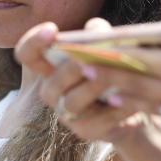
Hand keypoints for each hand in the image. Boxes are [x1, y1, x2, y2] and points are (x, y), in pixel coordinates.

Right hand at [14, 19, 153, 143]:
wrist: (132, 102)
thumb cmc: (111, 66)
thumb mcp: (105, 46)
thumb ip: (98, 34)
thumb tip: (96, 29)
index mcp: (51, 67)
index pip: (28, 55)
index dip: (33, 42)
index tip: (52, 29)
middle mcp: (53, 92)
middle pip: (52, 83)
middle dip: (69, 70)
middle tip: (85, 59)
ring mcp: (68, 115)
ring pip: (73, 102)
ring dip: (92, 88)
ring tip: (111, 77)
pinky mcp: (88, 131)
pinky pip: (100, 121)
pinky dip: (117, 108)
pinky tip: (132, 99)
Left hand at [89, 0, 160, 132]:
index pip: (138, 60)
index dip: (108, 57)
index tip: (83, 53)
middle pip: (135, 88)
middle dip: (105, 80)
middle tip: (78, 72)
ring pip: (150, 107)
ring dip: (124, 100)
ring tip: (98, 93)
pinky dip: (157, 110)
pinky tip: (141, 104)